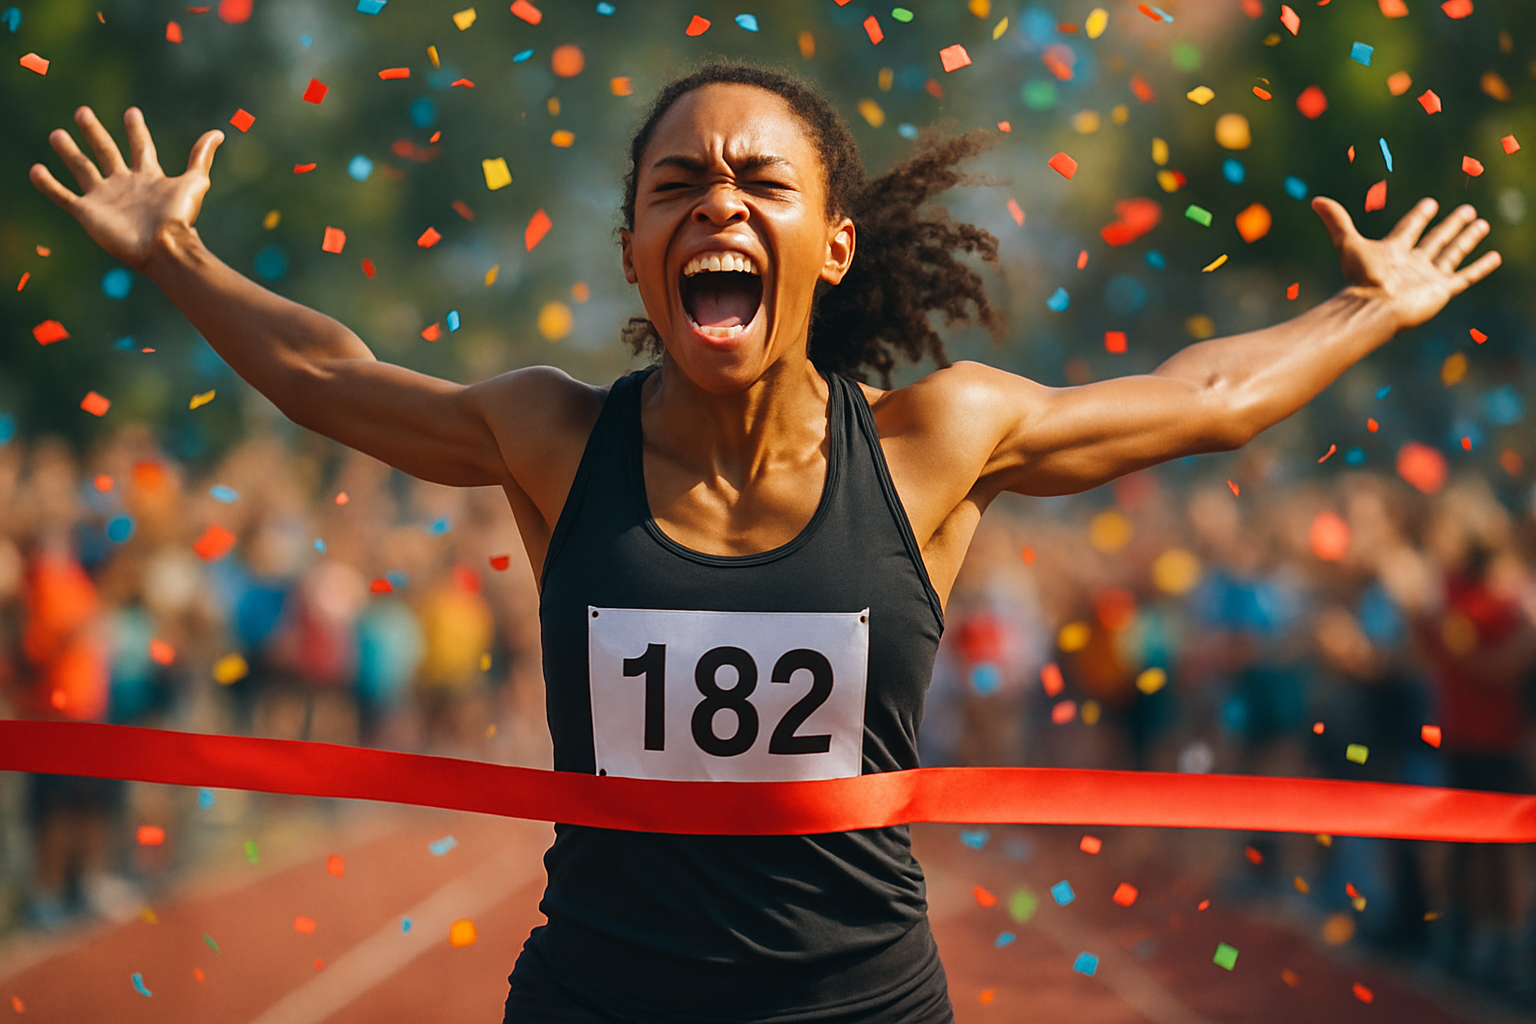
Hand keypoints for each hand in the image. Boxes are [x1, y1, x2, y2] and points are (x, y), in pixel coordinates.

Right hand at [29, 106, 224, 273]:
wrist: (163, 246)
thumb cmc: (179, 216)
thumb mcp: (194, 182)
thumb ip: (201, 157)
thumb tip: (219, 133)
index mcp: (148, 177)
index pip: (141, 147)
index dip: (137, 130)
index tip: (132, 112)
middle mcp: (124, 184)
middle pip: (106, 152)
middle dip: (95, 132)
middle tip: (82, 112)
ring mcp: (104, 197)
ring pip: (82, 168)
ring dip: (69, 151)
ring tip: (57, 134)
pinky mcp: (87, 212)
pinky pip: (62, 195)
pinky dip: (48, 184)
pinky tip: (36, 170)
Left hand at [1312, 195, 1500, 332]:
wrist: (1374, 307)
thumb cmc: (1361, 277)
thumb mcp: (1348, 244)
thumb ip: (1336, 221)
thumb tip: (1315, 200)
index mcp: (1394, 251)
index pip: (1409, 229)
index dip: (1419, 216)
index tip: (1430, 204)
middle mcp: (1413, 263)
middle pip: (1435, 239)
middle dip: (1449, 226)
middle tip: (1466, 210)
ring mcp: (1428, 277)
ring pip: (1452, 253)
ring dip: (1467, 239)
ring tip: (1482, 223)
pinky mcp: (1441, 290)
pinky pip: (1466, 277)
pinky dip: (1480, 267)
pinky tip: (1494, 257)